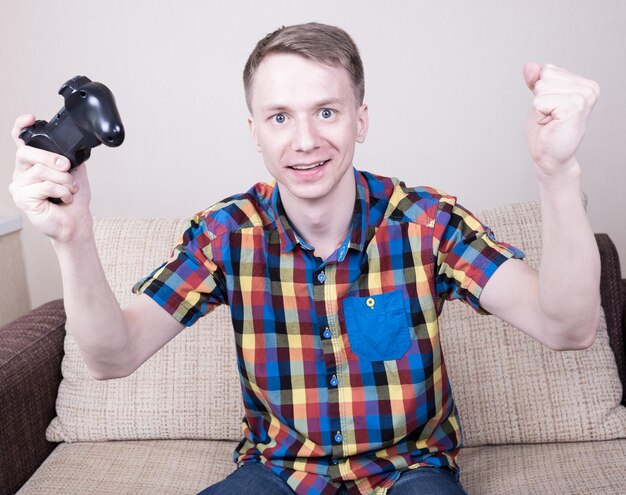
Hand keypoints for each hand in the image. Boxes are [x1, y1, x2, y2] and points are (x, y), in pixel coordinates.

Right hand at [9, 114, 92, 242]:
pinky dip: (61, 191)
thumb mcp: (75, 171)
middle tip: (67, 168)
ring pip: (40, 171)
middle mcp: (22, 172)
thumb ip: (69, 156)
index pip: (20, 141)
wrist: (76, 222)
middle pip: (28, 153)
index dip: (20, 127)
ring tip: (70, 189)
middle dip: (52, 159)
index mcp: (33, 163)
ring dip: (63, 180)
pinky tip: (64, 198)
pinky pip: (43, 186)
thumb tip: (74, 145)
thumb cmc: (73, 200)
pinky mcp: (22, 198)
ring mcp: (19, 186)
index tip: (31, 117)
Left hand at [523, 62, 599, 175]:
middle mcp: (588, 88)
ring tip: (551, 122)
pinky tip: (551, 125)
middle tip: (550, 118)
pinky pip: (539, 101)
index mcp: (584, 84)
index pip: (548, 69)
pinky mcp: (573, 107)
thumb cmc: (546, 132)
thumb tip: (529, 65)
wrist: (550, 158)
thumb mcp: (539, 100)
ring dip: (539, 108)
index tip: (552, 109)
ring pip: (541, 88)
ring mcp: (583, 97)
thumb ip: (536, 81)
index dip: (542, 92)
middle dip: (540, 99)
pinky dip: (538, 115)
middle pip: (544, 76)